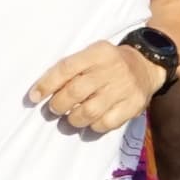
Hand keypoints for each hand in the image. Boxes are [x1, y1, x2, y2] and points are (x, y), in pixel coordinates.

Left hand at [28, 39, 171, 136]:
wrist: (146, 66)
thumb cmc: (108, 63)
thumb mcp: (92, 54)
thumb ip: (71, 69)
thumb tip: (41, 92)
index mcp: (98, 53)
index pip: (66, 68)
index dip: (46, 84)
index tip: (33, 97)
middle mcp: (111, 69)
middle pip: (75, 92)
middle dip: (58, 104)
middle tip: (54, 108)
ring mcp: (124, 88)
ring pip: (88, 112)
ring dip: (73, 119)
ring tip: (70, 117)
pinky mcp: (133, 105)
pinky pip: (105, 123)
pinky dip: (93, 126)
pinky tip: (91, 122)